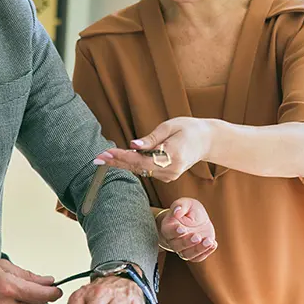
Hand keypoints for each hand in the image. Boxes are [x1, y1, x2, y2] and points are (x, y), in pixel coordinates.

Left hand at [94, 117, 211, 182]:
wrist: (206, 141)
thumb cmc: (188, 129)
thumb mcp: (170, 127)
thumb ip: (151, 138)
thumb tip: (132, 145)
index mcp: (173, 156)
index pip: (142, 160)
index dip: (122, 157)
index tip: (106, 153)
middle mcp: (170, 170)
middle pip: (138, 168)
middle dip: (116, 162)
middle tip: (96, 159)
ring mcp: (169, 175)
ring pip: (140, 170)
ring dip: (121, 163)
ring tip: (102, 158)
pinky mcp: (167, 176)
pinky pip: (145, 170)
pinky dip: (132, 164)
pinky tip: (117, 159)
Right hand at [158, 198, 216, 261]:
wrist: (197, 219)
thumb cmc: (189, 210)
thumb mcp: (186, 203)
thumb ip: (180, 205)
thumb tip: (177, 210)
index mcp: (168, 227)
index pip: (168, 232)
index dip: (174, 231)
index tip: (182, 229)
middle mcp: (173, 240)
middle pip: (177, 245)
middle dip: (187, 242)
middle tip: (197, 236)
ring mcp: (184, 249)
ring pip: (187, 254)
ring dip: (198, 249)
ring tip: (209, 241)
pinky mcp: (195, 253)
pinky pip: (198, 257)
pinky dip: (206, 252)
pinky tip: (213, 243)